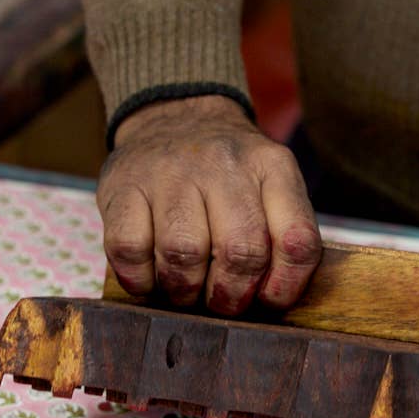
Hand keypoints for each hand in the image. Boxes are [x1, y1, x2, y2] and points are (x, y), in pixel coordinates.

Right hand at [97, 95, 321, 313]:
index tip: (268, 300)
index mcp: (272, 167)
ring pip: (183, 254)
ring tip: (185, 289)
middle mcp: (225, 163)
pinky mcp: (122, 185)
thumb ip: (281, 234)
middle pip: (240, 253)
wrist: (173, 115)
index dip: (285, 286)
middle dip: (231, 295)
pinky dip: (140, 279)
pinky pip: (130, 250)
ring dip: (184, 290)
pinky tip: (149, 276)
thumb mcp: (269, 184)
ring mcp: (170, 171)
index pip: (296, 241)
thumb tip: (272, 302)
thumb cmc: (228, 173)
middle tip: (222, 302)